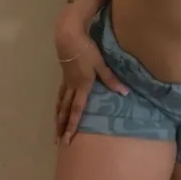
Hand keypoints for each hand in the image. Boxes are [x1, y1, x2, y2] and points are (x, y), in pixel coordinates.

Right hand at [54, 27, 127, 144]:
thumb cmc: (86, 51)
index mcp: (82, 86)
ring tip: (55, 128)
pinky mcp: (64, 75)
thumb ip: (111, 79)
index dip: (72, 125)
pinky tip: (58, 106)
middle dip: (61, 126)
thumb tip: (124, 93)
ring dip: (58, 117)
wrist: (68, 38)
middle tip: (58, 141)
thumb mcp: (101, 65)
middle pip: (65, 110)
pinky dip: (58, 104)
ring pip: (60, 103)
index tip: (68, 139)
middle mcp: (72, 87)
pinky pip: (60, 94)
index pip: (77, 110)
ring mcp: (66, 81)